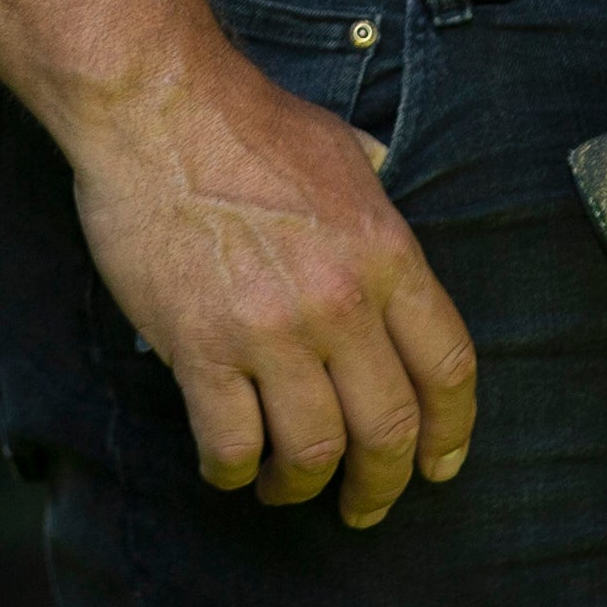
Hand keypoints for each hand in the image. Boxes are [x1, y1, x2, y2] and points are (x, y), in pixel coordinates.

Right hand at [59, 39, 476, 525]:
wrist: (155, 104)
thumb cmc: (243, 120)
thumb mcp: (340, 149)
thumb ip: (373, 195)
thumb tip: (384, 194)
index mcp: (387, 253)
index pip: (448, 370)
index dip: (450, 433)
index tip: (438, 464)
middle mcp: (341, 301)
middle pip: (388, 429)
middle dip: (381, 483)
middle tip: (364, 502)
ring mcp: (272, 328)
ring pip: (313, 450)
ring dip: (303, 484)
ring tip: (286, 485)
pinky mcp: (202, 345)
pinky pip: (232, 443)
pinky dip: (234, 470)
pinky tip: (230, 464)